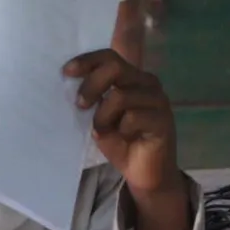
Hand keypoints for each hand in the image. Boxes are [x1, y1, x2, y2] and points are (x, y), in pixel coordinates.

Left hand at [67, 50, 179, 201]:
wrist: (144, 173)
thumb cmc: (120, 142)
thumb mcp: (100, 116)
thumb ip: (93, 98)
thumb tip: (69, 84)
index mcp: (132, 78)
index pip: (109, 56)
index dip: (87, 60)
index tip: (66, 72)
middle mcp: (147, 83)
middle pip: (114, 67)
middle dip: (91, 85)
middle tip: (80, 106)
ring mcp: (157, 100)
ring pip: (120, 96)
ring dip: (103, 116)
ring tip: (103, 131)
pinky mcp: (163, 119)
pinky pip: (132, 117)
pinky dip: (120, 130)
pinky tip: (125, 138)